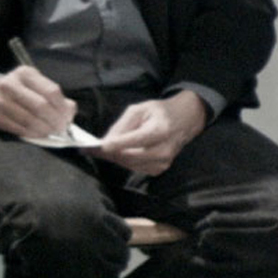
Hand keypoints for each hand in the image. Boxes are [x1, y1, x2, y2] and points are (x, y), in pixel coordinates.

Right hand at [0, 66, 75, 138]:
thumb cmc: (20, 92)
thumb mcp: (37, 86)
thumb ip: (56, 97)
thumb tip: (70, 111)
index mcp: (26, 74)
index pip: (51, 91)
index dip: (62, 108)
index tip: (68, 118)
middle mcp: (10, 84)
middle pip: (40, 106)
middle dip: (54, 121)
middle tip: (61, 129)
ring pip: (28, 119)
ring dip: (43, 129)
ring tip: (50, 133)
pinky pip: (15, 127)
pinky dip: (30, 133)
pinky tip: (37, 135)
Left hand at [92, 94, 207, 176]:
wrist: (185, 120)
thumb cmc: (159, 112)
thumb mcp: (139, 109)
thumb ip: (121, 125)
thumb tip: (105, 143)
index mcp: (160, 130)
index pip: (134, 141)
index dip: (114, 145)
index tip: (96, 146)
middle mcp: (164, 149)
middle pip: (128, 156)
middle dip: (109, 153)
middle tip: (93, 149)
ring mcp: (164, 161)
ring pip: (129, 164)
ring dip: (116, 157)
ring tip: (107, 149)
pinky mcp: (161, 168)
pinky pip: (135, 168)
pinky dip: (126, 161)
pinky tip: (125, 152)